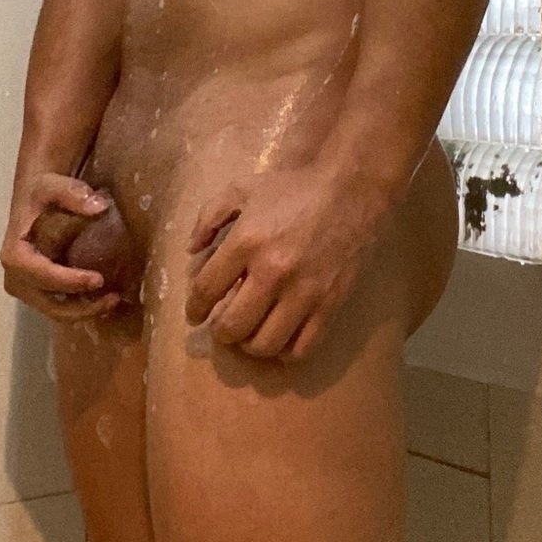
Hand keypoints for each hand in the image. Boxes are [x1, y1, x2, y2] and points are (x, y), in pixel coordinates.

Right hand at [2, 170, 127, 321]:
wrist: (35, 199)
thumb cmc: (42, 193)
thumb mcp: (53, 185)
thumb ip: (73, 192)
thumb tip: (98, 208)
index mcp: (14, 255)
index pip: (42, 276)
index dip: (69, 281)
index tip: (98, 279)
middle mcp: (15, 278)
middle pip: (49, 303)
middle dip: (81, 306)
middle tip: (113, 297)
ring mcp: (26, 288)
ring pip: (55, 311)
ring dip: (84, 311)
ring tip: (113, 300)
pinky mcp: (38, 292)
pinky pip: (59, 308)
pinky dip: (81, 308)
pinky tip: (104, 299)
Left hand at [184, 165, 391, 364]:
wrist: (350, 188)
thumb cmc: (293, 188)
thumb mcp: (242, 189)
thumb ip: (209, 217)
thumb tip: (191, 250)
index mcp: (246, 242)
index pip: (206, 291)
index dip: (194, 309)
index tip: (195, 315)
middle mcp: (272, 272)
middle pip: (232, 326)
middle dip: (220, 332)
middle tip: (221, 326)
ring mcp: (303, 292)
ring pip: (265, 344)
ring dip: (250, 345)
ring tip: (249, 334)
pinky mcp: (329, 304)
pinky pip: (302, 347)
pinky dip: (285, 353)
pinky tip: (280, 340)